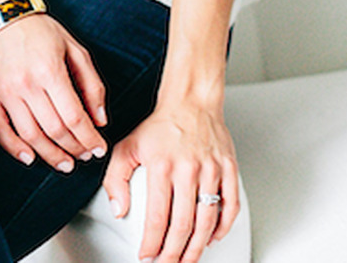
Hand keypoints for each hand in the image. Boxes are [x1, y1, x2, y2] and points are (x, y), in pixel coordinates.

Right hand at [0, 13, 107, 171]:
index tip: (99, 148)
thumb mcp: (75, 48)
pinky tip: (30, 158)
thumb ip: (91, 83)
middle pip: (55, 130)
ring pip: (31, 136)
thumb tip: (100, 119)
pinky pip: (0, 131)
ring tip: (65, 163)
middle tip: (85, 157)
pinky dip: (14, 149)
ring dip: (50, 155)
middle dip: (74, 148)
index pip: (74, 117)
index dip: (90, 138)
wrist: (3, 14)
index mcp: (51, 70)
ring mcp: (6, 92)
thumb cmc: (41, 30)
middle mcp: (27, 84)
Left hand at [103, 101, 239, 262]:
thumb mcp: (128, 146)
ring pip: (207, 220)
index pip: (156, 217)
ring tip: (187, 259)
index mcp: (162, 165)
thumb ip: (116, 179)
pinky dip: (222, 227)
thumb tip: (118, 210)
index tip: (146, 256)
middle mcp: (188, 168)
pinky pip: (230, 206)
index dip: (151, 243)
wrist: (191, 99)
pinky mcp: (228, 168)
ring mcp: (211, 169)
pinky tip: (212, 237)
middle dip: (173, 254)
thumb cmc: (161, 124)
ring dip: (196, 247)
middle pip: (182, 225)